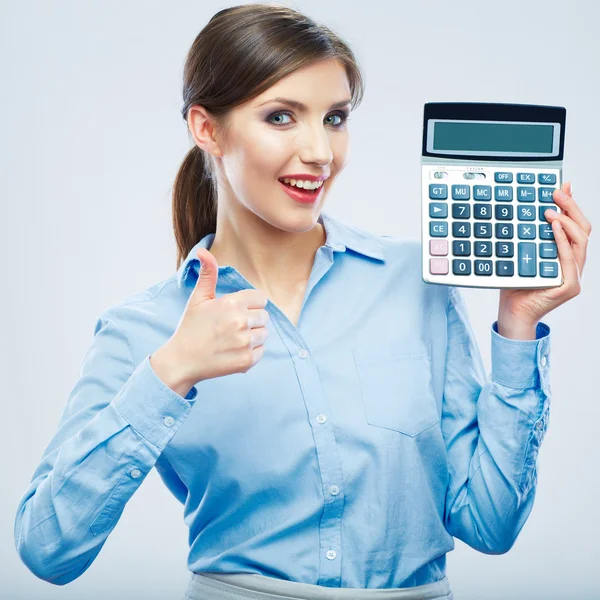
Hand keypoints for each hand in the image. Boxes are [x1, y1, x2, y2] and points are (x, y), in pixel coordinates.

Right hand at [157, 248, 270, 385]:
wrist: (182, 361)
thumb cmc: (191, 327)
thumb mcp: (198, 298)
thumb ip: (208, 274)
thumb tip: (203, 251)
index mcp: (233, 303)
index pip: (261, 299)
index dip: (249, 304)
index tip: (235, 312)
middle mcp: (241, 322)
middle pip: (264, 316)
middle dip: (251, 320)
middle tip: (231, 327)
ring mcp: (245, 342)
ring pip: (264, 333)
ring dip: (252, 336)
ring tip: (232, 339)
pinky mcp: (247, 361)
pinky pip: (262, 351)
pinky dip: (251, 352)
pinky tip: (234, 351)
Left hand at [498, 181, 591, 329]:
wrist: (511, 313)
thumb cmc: (515, 285)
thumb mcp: (523, 255)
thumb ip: (531, 236)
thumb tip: (530, 212)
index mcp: (567, 257)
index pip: (576, 227)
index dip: (572, 205)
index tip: (562, 187)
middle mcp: (575, 266)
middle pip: (583, 230)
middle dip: (572, 207)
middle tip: (557, 192)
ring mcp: (575, 277)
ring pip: (580, 242)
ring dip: (566, 221)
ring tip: (551, 209)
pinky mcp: (569, 287)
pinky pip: (568, 259)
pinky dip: (561, 240)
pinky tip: (552, 226)